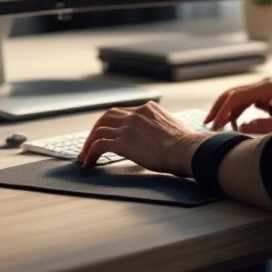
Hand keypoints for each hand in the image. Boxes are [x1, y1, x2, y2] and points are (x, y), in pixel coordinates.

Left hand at [77, 101, 208, 175]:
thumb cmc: (186, 144)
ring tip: (84, 155)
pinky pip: (99, 145)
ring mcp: (128, 127)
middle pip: (107, 116)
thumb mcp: (174, 127)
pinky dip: (90, 153)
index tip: (109, 133)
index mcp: (149, 109)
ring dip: (89, 143)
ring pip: (99, 130)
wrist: (186, 149)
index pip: (124, 111)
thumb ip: (163, 127)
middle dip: (96, 129)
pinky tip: (88, 162)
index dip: (114, 123)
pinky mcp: (123, 142)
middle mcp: (136, 114)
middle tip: (90, 142)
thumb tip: (163, 137)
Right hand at [205, 77, 271, 134]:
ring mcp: (268, 90)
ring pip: (240, 98)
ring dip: (228, 111)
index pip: (236, 96)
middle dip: (219, 108)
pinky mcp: (271, 98)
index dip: (222, 111)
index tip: (214, 127)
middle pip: (234, 93)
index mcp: (268, 87)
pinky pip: (248, 103)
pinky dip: (239, 112)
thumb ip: (264, 126)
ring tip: (218, 127)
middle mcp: (266, 85)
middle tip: (206, 124)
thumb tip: (242, 126)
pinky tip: (235, 125)